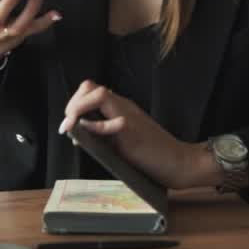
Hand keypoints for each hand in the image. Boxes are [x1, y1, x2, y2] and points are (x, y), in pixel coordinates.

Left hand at [58, 80, 220, 189]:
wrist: (179, 162)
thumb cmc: (152, 155)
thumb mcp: (122, 141)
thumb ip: (102, 134)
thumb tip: (75, 133)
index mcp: (120, 107)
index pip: (92, 90)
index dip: (76, 102)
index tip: (69, 123)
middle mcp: (123, 106)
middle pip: (90, 87)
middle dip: (73, 104)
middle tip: (69, 124)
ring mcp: (129, 116)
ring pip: (98, 94)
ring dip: (79, 108)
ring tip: (73, 126)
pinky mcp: (132, 131)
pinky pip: (110, 120)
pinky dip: (94, 126)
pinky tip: (88, 135)